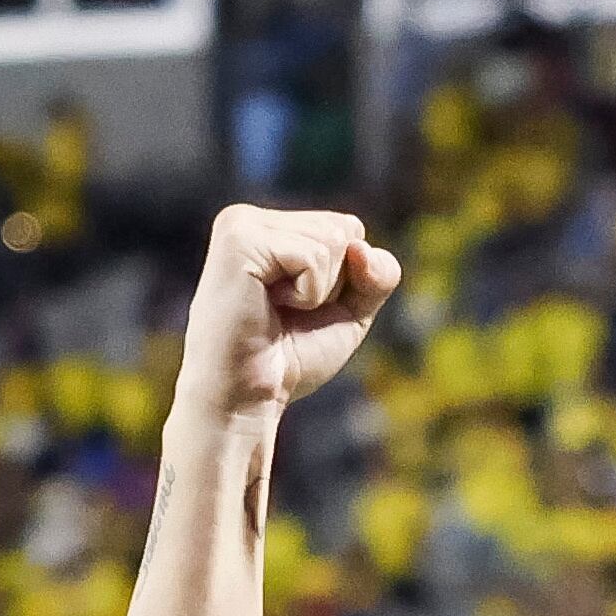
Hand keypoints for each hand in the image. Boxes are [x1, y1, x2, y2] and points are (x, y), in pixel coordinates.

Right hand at [175, 205, 399, 422]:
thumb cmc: (288, 359)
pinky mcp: (239, 240)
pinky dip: (307, 293)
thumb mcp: (350, 312)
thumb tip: (361, 246)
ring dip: (318, 290)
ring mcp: (240, 224)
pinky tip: (269, 307)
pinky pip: (313, 256)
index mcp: (269, 228)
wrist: (245, 398)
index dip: (345, 279)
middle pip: (344, 229)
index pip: (349, 229)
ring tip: (275, 310)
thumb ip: (377, 274)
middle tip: (287, 312)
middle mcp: (250, 218)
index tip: (301, 308)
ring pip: (333, 240)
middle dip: (334, 283)